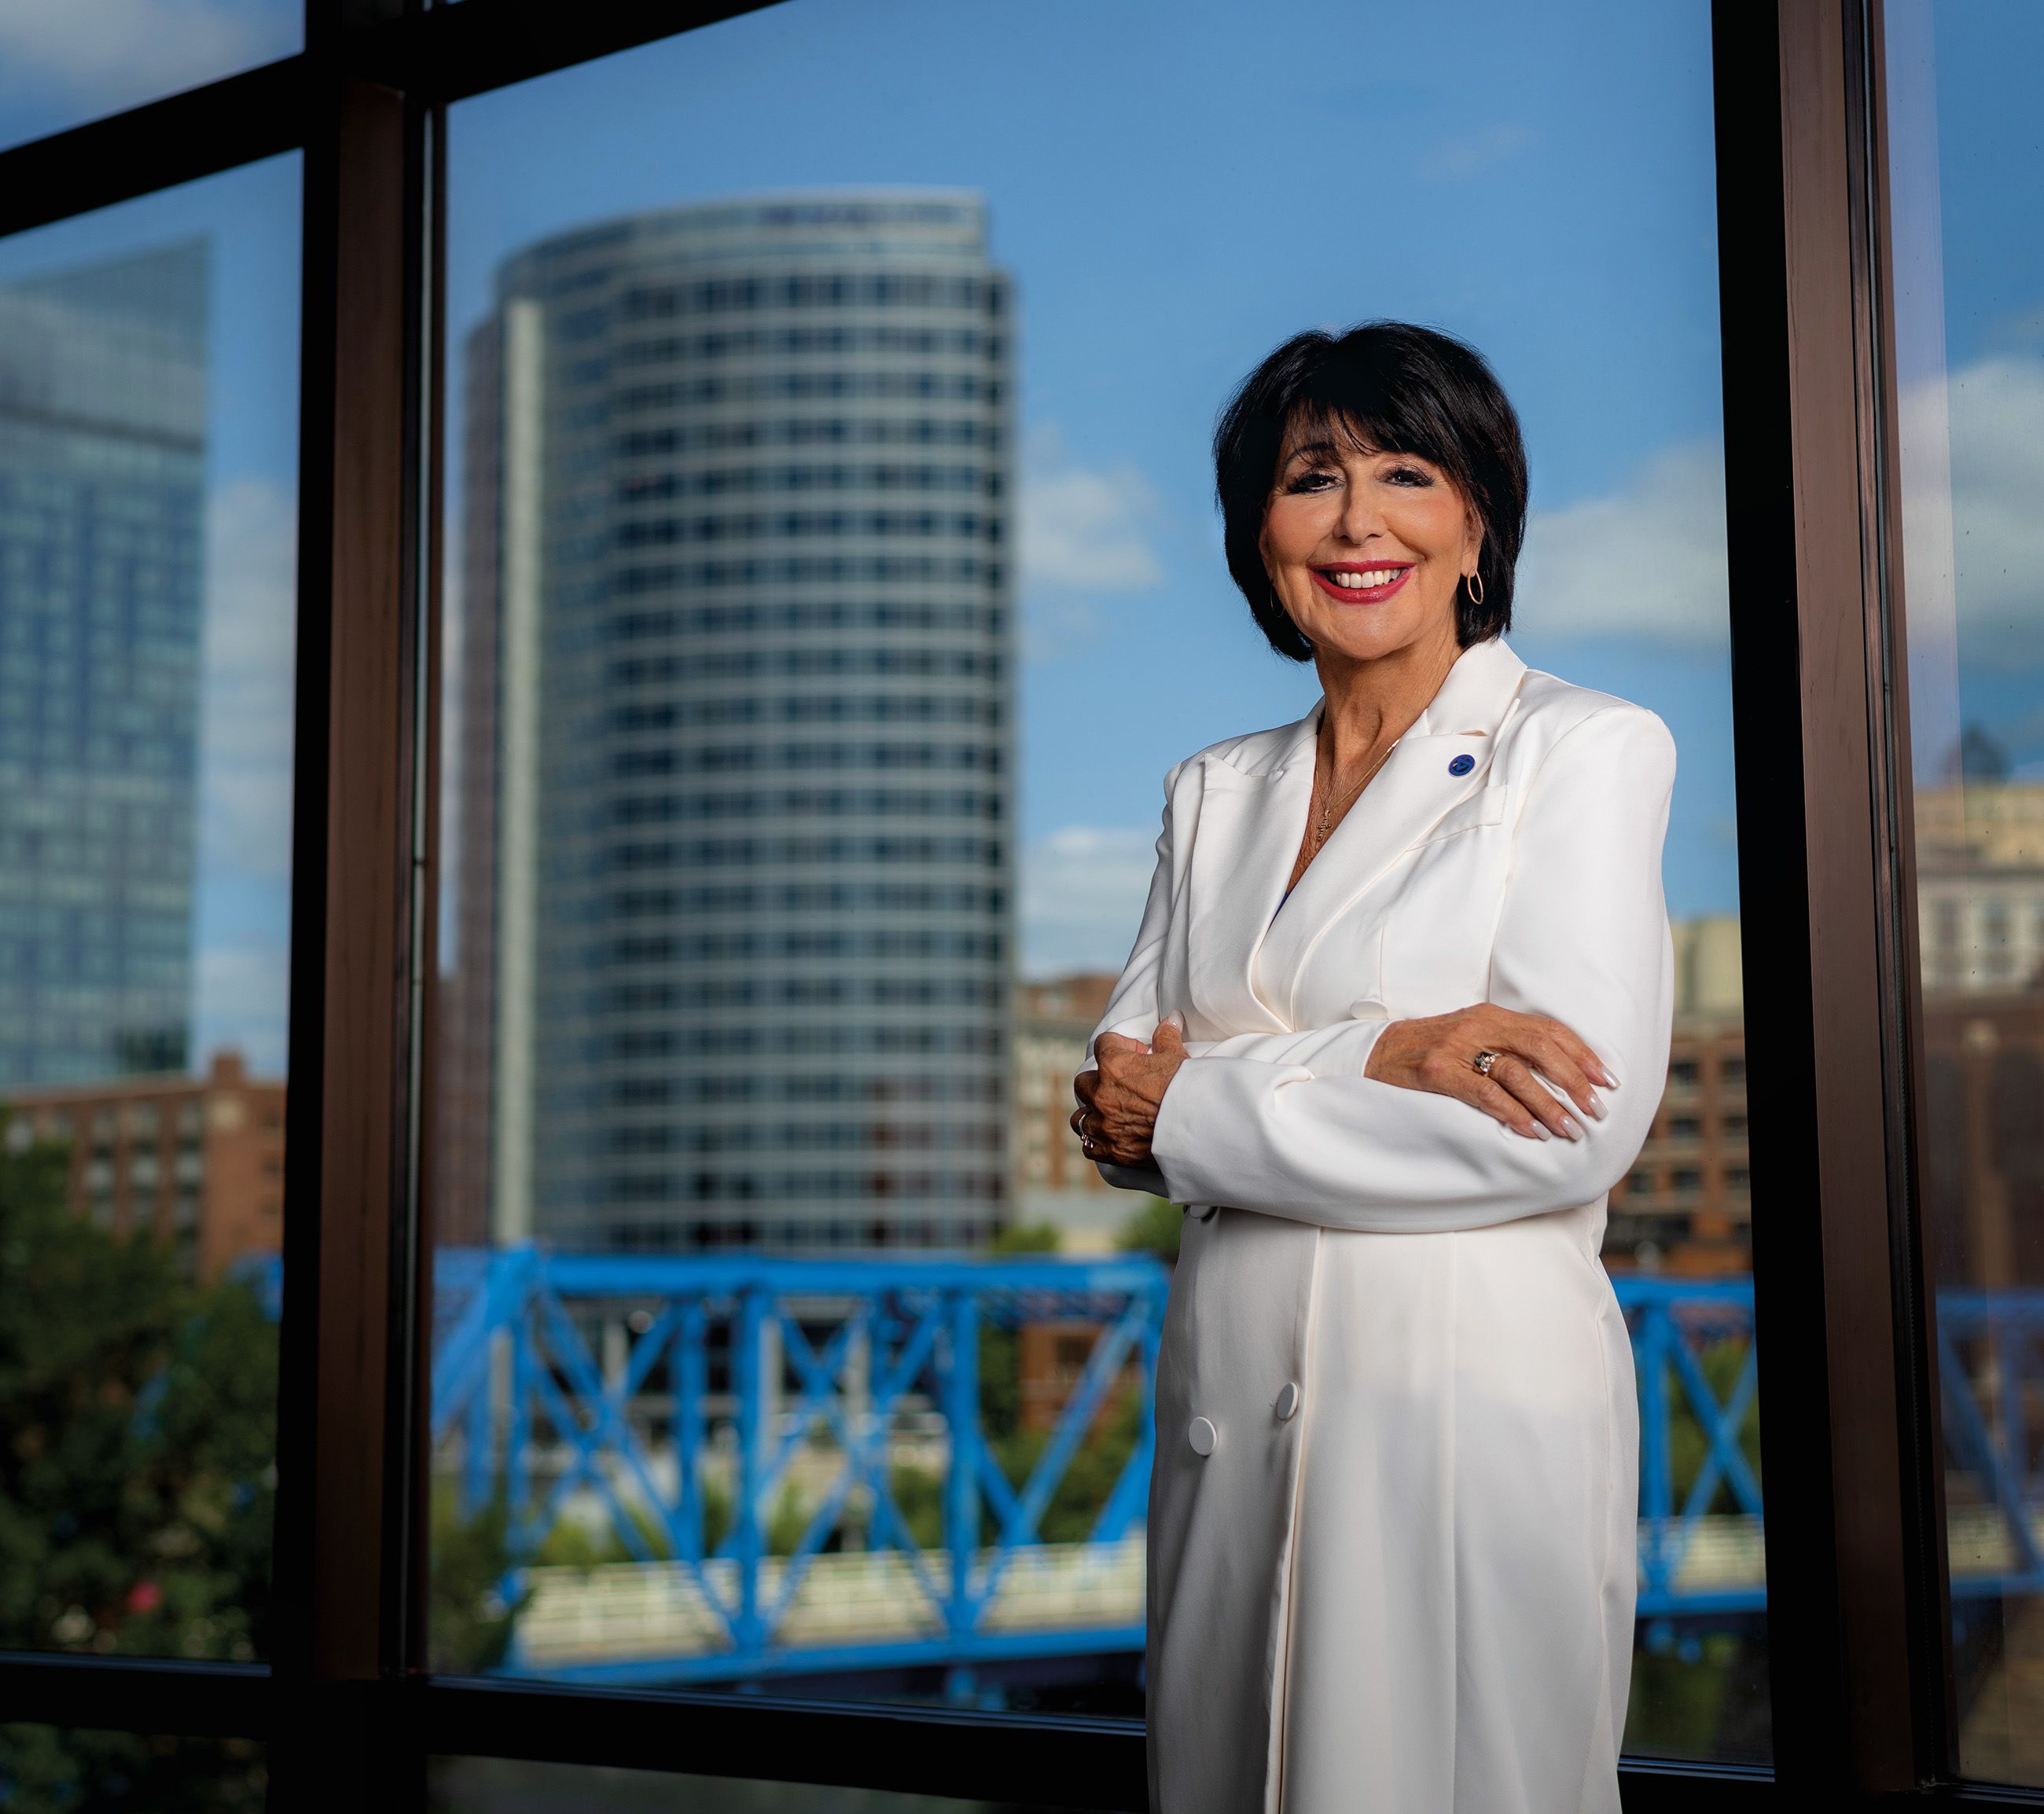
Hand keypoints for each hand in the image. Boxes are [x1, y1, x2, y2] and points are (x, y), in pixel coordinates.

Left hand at [1072, 1019, 1188, 1165]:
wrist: (1197, 1127)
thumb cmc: (1186, 1089)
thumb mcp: (1177, 1057)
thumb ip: (1167, 1037)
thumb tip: (1171, 1020)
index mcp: (1114, 1065)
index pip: (1103, 1044)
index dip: (1119, 1046)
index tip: (1135, 1053)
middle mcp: (1102, 1094)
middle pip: (1083, 1082)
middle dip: (1098, 1081)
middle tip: (1120, 1085)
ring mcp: (1103, 1124)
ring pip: (1080, 1117)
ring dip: (1092, 1113)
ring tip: (1110, 1113)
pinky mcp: (1110, 1149)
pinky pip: (1089, 1146)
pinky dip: (1097, 1142)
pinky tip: (1110, 1137)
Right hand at [1363, 1004, 1613, 1140]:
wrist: (1373, 1054)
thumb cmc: (1427, 1052)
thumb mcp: (1469, 1037)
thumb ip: (1505, 1047)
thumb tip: (1555, 1077)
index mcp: (1490, 1014)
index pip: (1548, 1029)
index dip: (1582, 1053)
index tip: (1607, 1079)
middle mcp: (1478, 1025)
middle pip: (1541, 1047)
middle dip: (1575, 1079)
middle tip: (1596, 1108)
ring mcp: (1457, 1047)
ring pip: (1517, 1073)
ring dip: (1548, 1104)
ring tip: (1569, 1129)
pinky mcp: (1438, 1071)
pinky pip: (1486, 1093)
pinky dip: (1513, 1114)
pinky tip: (1531, 1131)